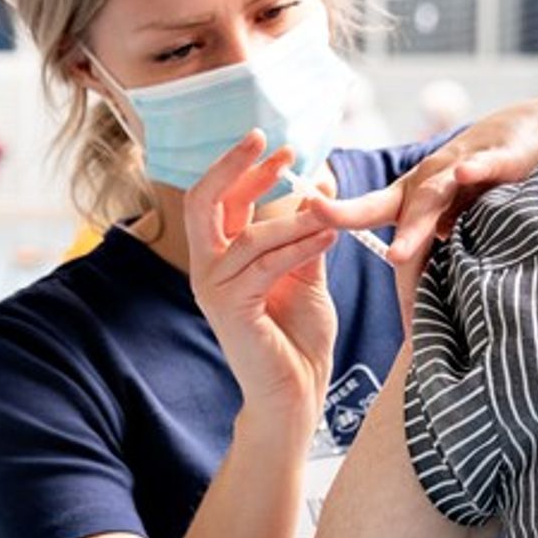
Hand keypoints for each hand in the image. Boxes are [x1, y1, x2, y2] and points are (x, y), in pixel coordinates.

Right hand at [184, 131, 338, 419]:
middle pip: (204, 202)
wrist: (295, 395)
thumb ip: (305, 234)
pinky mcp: (230, 308)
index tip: (278, 147)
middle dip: (235, 167)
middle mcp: (207, 270)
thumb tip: (317, 186)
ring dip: (296, 219)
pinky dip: (300, 246)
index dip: (244, 170)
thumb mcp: (306, 275)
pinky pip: (266, 265)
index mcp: (220, 259)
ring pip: (250, 235)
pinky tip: (329, 236)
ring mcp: (213, 289)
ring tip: (333, 209)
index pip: (219, 201)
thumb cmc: (298, 339)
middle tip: (268, 142)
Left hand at [310, 94, 537, 322]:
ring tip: (397, 253)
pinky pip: (484, 165)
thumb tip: (422, 314)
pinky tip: (465, 175)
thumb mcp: (459, 217)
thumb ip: (438, 254)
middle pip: (388, 207)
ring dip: (415, 224)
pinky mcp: (499, 157)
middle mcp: (429, 183)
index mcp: (413, 199)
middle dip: (352, 216)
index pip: (376, 221)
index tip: (326, 270)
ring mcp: (461, 170)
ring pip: (433, 196)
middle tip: (318, 233)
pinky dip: (475, 170)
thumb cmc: (490, 182)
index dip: (347, 232)